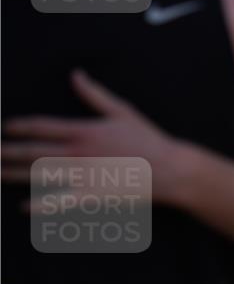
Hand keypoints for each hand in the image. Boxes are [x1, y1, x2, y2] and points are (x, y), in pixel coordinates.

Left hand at [2, 70, 183, 205]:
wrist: (167, 168)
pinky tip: (23, 207)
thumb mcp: (121, 110)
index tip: (5, 128)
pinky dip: (39, 206)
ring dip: (14, 175)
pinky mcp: (91, 195)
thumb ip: (94, 94)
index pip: (42, 127)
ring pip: (40, 175)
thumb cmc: (146, 138)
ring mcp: (82, 176)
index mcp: (83, 131)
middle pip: (33, 152)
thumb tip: (75, 75)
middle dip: (7, 152)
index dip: (20, 127)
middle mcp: (77, 153)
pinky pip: (59, 202)